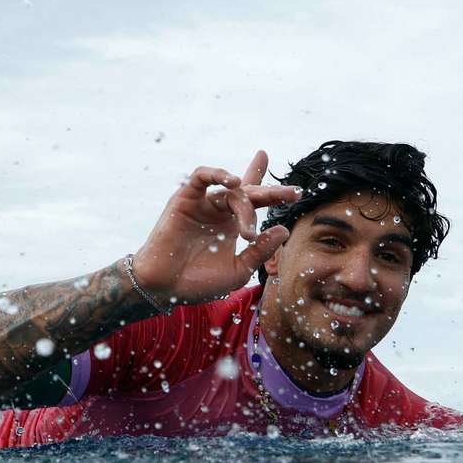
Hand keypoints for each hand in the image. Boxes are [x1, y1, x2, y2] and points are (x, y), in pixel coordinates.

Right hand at [132, 150, 299, 303]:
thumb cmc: (199, 283)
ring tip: (250, 222)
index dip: (272, 191)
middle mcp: (219, 211)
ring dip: (245, 204)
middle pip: (249, 193)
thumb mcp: (239, 269)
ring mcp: (203, 203)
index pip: (254, 201)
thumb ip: (261, 250)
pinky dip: (217, 174)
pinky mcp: (185, 198)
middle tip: (292, 194)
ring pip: (231, 191)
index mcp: (232, 225)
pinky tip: (232, 182)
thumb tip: (284, 229)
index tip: (296, 191)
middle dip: (272, 192)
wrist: (166, 288)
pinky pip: (201, 177)